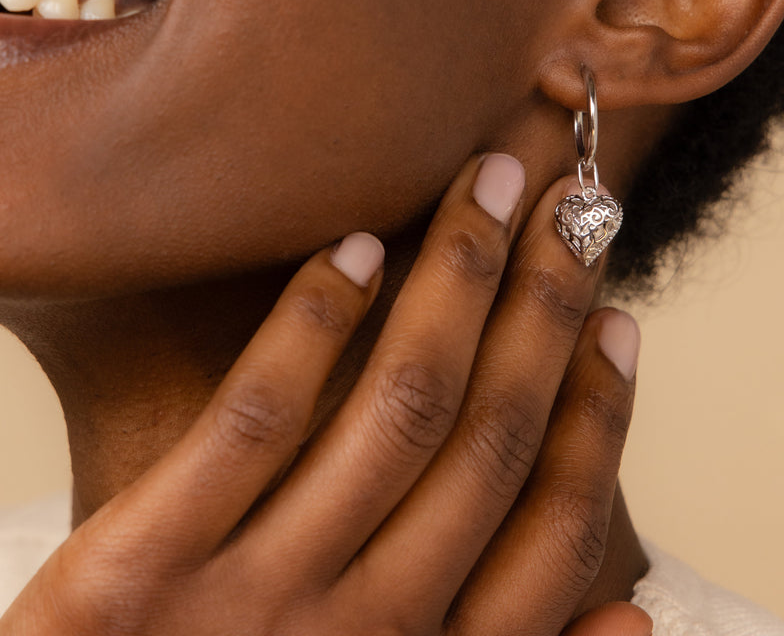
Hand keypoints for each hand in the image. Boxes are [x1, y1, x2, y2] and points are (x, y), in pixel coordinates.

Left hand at [2, 156, 645, 634]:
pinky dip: (316, 323)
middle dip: (545, 305)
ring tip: (484, 190)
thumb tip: (642, 613)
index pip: (557, 528)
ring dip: (455, 280)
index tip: (618, 318)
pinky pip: (253, 420)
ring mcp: (255, 604)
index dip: (600, 412)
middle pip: (489, 437)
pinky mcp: (140, 573)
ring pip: (397, 407)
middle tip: (572, 208)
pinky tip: (356, 249)